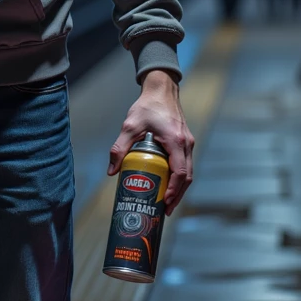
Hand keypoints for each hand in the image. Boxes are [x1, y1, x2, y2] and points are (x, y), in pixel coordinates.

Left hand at [108, 69, 194, 215]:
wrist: (161, 90)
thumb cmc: (148, 106)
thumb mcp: (130, 126)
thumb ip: (120, 148)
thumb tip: (112, 171)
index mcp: (176, 141)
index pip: (179, 172)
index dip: (173, 190)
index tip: (164, 202)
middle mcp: (186, 144)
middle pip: (187, 177)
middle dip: (177, 195)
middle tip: (165, 210)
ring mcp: (188, 143)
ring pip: (188, 172)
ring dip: (179, 189)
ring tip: (167, 203)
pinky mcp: (185, 142)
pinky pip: (185, 164)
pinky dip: (179, 178)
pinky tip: (168, 185)